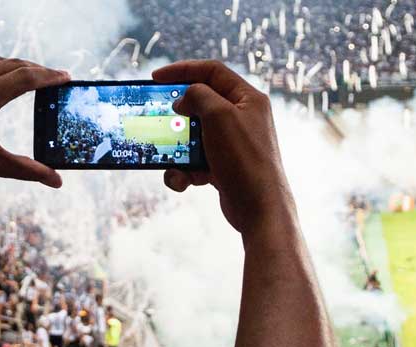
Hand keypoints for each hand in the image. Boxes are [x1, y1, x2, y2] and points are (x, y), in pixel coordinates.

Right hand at [152, 60, 294, 236]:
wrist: (259, 208)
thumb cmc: (243, 158)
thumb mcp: (218, 115)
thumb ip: (198, 96)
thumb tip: (183, 99)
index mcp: (247, 98)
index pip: (212, 71)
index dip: (182, 70)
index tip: (156, 78)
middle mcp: (242, 117)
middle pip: (200, 104)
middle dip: (177, 116)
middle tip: (159, 119)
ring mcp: (232, 143)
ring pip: (192, 136)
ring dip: (177, 149)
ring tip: (172, 163)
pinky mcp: (223, 166)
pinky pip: (195, 161)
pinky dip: (184, 170)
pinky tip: (184, 181)